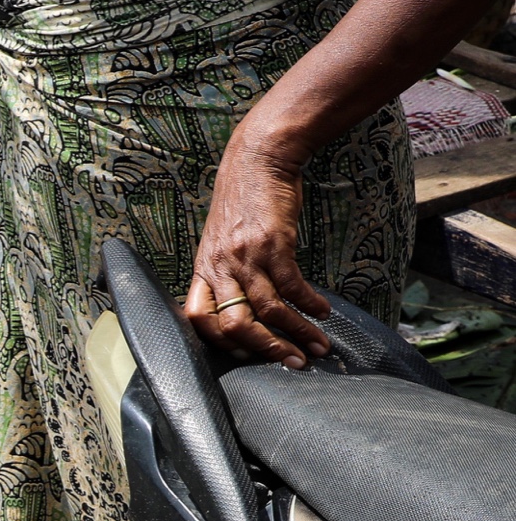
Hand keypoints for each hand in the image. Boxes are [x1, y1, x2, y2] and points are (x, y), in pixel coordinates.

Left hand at [185, 123, 330, 366]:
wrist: (258, 159)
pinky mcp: (273, 244)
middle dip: (265, 349)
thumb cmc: (242, 202)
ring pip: (268, 310)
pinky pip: (292, 286)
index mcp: (203, 269)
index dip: (220, 342)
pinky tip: (322, 312)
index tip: (246, 353)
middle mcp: (219, 266)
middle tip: (292, 362)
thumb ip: (225, 273)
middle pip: (234, 325)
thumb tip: (243, 308)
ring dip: (297, 332)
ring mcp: (245, 256)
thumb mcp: (221, 241)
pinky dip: (309, 305)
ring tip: (318, 345)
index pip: (198, 319)